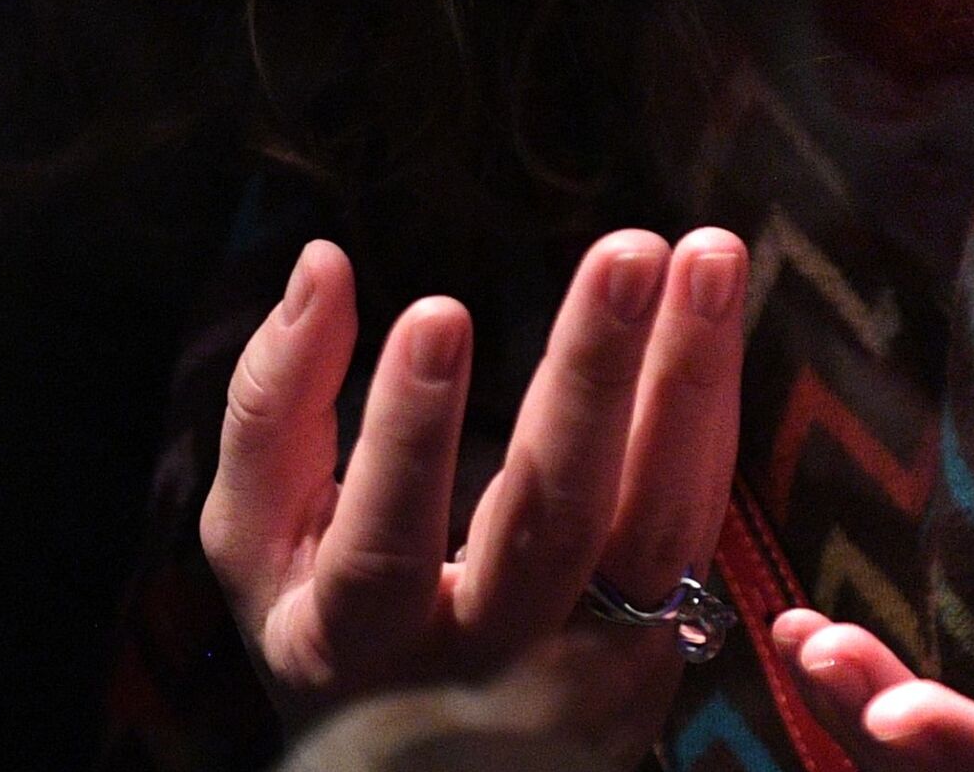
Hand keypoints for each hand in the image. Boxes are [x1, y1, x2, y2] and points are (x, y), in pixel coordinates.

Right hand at [201, 229, 746, 763]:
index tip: (437, 313)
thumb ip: (273, 406)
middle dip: (592, 377)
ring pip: (657, 519)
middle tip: (628, 253)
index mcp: (356, 645)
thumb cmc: (330, 622)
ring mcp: (591, 659)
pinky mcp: (666, 638)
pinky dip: (709, 410)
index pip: (385, 544)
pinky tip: (715, 313)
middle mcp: (485, 665)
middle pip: (552, 523)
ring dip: (691, 378)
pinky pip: (697, 513)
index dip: (408, 432)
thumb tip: (320, 263)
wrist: (433, 758)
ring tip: (709, 255)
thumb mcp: (258, 542)